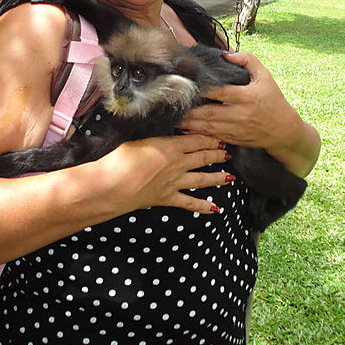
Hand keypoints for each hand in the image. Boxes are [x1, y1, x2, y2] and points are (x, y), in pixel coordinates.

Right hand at [98, 134, 232, 214]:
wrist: (114, 185)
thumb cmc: (120, 160)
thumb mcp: (137, 140)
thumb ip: (152, 138)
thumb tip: (158, 135)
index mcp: (170, 146)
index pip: (197, 140)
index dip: (210, 138)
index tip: (218, 136)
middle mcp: (177, 164)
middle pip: (203, 157)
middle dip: (217, 154)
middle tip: (227, 152)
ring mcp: (174, 182)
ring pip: (202, 179)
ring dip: (217, 178)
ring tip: (229, 177)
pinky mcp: (168, 198)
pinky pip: (189, 203)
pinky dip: (203, 206)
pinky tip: (214, 208)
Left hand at [179, 51, 319, 176]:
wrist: (284, 130)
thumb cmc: (274, 100)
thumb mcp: (265, 76)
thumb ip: (247, 60)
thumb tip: (226, 53)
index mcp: (247, 97)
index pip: (220, 92)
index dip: (203, 89)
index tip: (187, 84)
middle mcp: (240, 114)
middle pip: (209, 112)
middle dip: (189, 111)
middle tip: (172, 105)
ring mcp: (236, 129)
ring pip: (207, 127)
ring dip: (189, 124)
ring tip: (173, 118)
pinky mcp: (233, 139)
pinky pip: (212, 136)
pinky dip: (197, 134)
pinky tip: (185, 130)